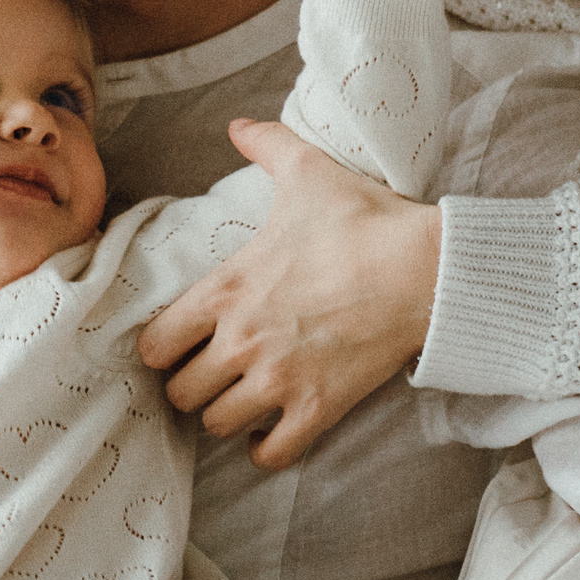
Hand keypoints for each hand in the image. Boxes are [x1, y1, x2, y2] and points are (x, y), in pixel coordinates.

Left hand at [137, 119, 440, 467]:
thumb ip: (264, 145)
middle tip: (212, 373)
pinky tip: (271, 431)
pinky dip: (265, 449)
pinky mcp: (318, 408)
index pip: (155, 344)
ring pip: (217, 425)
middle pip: (181, 394)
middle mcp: (241, 341)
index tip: (180, 343)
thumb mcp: (307, 171)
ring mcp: (278, 379)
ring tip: (242, 398)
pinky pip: (270, 454)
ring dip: (226, 415)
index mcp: (225, 290)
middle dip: (192, 385)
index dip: (162, 347)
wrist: (424, 268)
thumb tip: (236, 125)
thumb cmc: (363, 220)